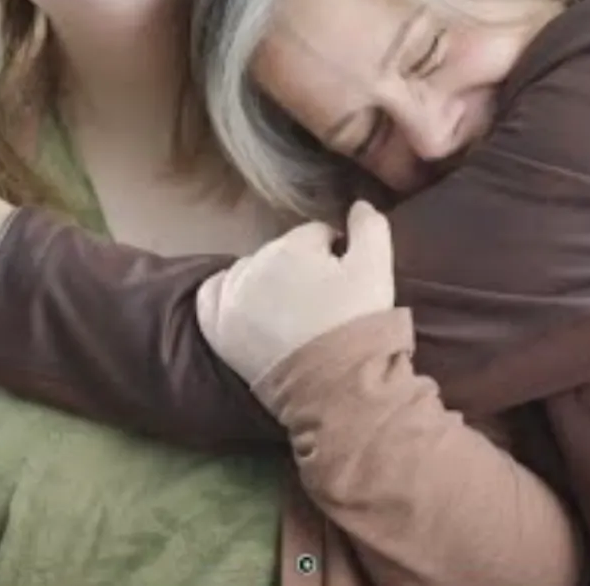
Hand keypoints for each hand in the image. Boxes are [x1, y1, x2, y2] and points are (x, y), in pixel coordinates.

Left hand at [196, 200, 395, 384]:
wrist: (332, 385)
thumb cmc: (356, 322)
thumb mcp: (376, 269)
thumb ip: (370, 227)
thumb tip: (359, 203)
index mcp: (292, 247)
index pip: (316, 235)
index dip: (335, 255)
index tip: (344, 282)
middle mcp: (253, 265)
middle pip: (282, 253)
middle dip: (300, 268)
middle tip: (321, 301)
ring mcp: (230, 298)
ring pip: (250, 271)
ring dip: (267, 282)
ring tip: (290, 312)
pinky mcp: (216, 329)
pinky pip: (213, 295)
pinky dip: (227, 295)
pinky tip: (246, 307)